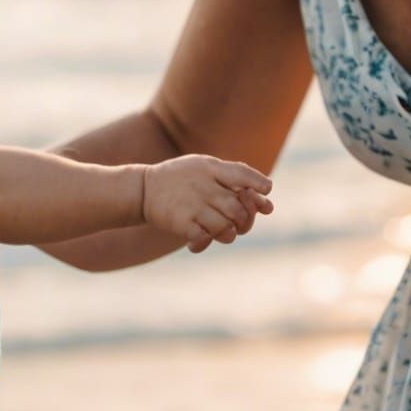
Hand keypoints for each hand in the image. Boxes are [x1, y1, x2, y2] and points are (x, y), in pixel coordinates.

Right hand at [141, 156, 273, 251]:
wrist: (142, 189)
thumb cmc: (180, 179)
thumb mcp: (205, 167)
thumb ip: (234, 176)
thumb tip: (268, 201)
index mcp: (211, 168)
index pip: (244, 176)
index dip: (259, 188)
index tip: (264, 200)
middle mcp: (204, 186)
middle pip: (239, 210)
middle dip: (245, 221)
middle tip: (237, 222)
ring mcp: (192, 205)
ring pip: (226, 228)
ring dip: (227, 234)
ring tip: (218, 231)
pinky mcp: (180, 222)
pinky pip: (203, 239)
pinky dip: (204, 243)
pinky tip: (198, 239)